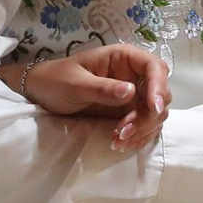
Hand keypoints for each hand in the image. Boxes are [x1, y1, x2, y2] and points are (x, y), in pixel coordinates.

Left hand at [5, 44, 170, 150]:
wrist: (43, 93)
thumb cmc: (56, 80)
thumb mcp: (75, 84)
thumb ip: (102, 88)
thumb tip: (131, 91)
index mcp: (124, 58)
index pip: (155, 67)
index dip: (159, 87)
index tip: (152, 108)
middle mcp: (134, 75)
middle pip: (160, 94)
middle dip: (147, 116)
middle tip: (123, 131)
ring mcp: (133, 95)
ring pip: (155, 114)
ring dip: (142, 130)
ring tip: (117, 140)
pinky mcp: (129, 113)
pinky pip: (145, 126)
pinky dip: (137, 137)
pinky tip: (120, 144)